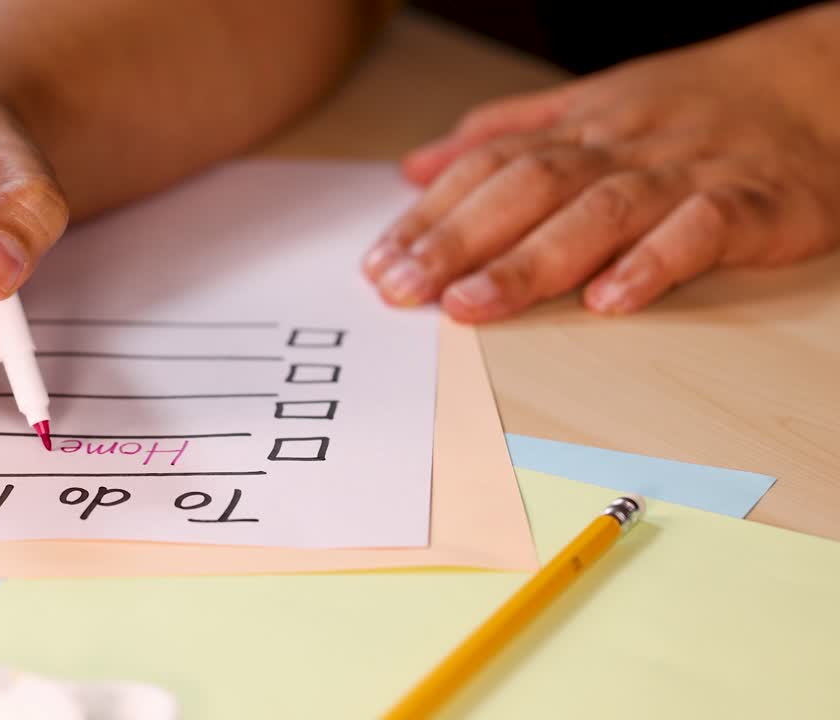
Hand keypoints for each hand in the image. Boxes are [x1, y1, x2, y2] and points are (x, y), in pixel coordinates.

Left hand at [364, 5, 839, 321]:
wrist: (821, 82)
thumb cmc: (692, 106)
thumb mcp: (590, 105)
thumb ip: (500, 135)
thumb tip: (416, 166)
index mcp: (581, 127)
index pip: (488, 167)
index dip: (429, 215)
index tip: (378, 263)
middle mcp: (623, 147)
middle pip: (528, 188)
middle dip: (457, 240)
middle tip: (402, 289)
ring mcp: (687, 174)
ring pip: (599, 212)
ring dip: (530, 261)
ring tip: (473, 305)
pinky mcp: (753, 204)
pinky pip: (700, 231)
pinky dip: (654, 263)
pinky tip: (610, 300)